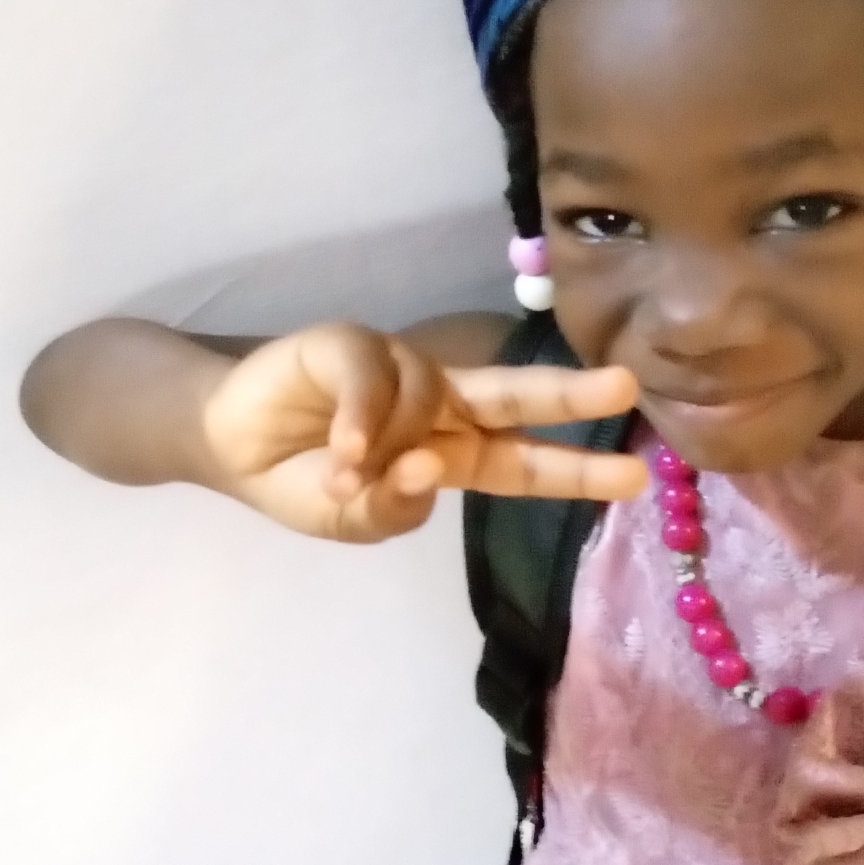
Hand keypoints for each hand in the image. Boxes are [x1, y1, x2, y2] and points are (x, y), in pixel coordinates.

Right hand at [200, 322, 646, 541]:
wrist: (228, 446)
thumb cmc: (306, 484)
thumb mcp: (355, 521)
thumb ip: (394, 508)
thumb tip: (426, 470)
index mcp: (454, 451)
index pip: (524, 462)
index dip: (575, 470)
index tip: (635, 479)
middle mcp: (439, 404)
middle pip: (515, 396)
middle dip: (569, 395)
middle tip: (625, 387)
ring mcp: (397, 369)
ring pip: (425, 398)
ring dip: (389, 449)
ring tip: (344, 479)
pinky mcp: (349, 344)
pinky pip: (372, 378)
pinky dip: (361, 423)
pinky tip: (343, 454)